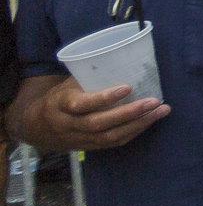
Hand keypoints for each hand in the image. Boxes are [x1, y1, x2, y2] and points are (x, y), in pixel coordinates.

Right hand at [19, 78, 166, 150]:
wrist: (37, 128)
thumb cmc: (59, 98)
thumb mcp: (67, 85)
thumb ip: (89, 77)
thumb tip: (125, 58)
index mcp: (60, 104)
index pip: (81, 104)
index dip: (104, 98)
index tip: (127, 87)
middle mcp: (68, 124)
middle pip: (100, 123)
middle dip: (130, 113)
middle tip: (155, 101)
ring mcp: (79, 139)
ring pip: (110, 136)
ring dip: (139, 124)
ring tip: (161, 111)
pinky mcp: (89, 147)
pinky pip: (114, 143)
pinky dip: (134, 132)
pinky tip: (150, 121)